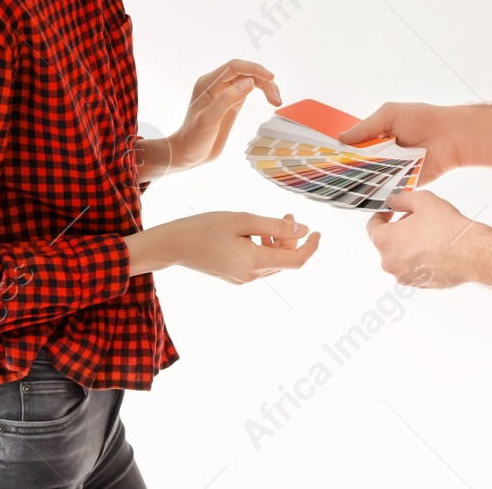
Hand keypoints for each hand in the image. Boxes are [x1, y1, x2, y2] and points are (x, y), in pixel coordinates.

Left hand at [160, 60, 282, 174]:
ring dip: (265, 87)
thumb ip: (228, 100)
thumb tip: (249, 82)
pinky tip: (271, 100)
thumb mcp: (209, 120)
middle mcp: (217, 84)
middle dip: (263, 81)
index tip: (271, 78)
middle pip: (245, 72)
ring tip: (277, 101)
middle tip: (276, 99)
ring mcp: (224, 92)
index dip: (254, 69)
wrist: (188, 154)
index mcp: (208, 83)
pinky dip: (262, 93)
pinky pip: (249, 90)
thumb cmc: (194, 138)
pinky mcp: (231, 102)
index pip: (234, 67)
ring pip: (250, 80)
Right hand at [169, 211, 320, 283]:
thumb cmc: (205, 228)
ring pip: (272, 261)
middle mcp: (252, 276)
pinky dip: (263, 248)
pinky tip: (254, 233)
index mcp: (256, 262)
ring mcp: (242, 278)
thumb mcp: (243, 220)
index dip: (311, 247)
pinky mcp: (233, 276)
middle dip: (291, 237)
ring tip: (270, 222)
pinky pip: (258, 264)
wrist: (174, 245)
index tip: (318, 232)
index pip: (297, 261)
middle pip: (284, 260)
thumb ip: (275, 225)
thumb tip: (302, 229)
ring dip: (277, 242)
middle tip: (287, 213)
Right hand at [338, 102, 459, 185]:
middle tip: (327, 174)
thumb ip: (365, 127)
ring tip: (338, 186)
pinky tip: (360, 194)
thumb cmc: (422, 119)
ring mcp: (392, 170)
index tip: (323, 157)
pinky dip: (376, 191)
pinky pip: (386, 189)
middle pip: (359, 165)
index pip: (353, 146)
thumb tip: (341, 138)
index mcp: (378, 136)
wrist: (450, 137)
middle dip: (345, 168)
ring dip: (359, 180)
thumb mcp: (389, 115)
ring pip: (370, 178)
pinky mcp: (403, 183)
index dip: (339, 151)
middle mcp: (383, 154)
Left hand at [364, 189, 482, 288]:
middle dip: (398, 229)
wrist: (471, 253)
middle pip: (387, 242)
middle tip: (417, 219)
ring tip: (429, 234)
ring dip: (408, 245)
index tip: (390, 211)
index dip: (381, 215)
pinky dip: (419, 259)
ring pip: (400, 256)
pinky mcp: (419, 285)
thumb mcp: (422, 200)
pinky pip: (412, 268)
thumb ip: (401, 199)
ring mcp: (404, 276)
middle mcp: (390, 263)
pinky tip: (435, 249)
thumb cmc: (447, 228)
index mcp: (385, 242)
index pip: (372, 227)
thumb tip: (393, 201)